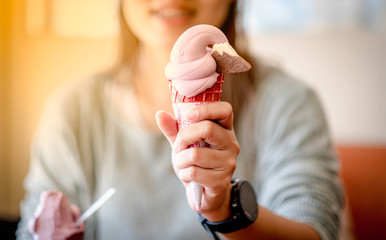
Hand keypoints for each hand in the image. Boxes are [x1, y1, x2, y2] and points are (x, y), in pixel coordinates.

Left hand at [156, 102, 238, 221]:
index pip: (225, 110)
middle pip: (208, 129)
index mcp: (224, 129)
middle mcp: (231, 144)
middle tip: (179, 146)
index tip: (188, 116)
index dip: (206, 109)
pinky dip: (183, 174)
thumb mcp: (183, 143)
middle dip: (184, 137)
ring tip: (182, 164)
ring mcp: (228, 163)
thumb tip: (160, 114)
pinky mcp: (222, 181)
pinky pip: (193, 172)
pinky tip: (187, 177)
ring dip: (180, 160)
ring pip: (196, 154)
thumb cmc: (194, 163)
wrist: (202, 193)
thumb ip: (173, 129)